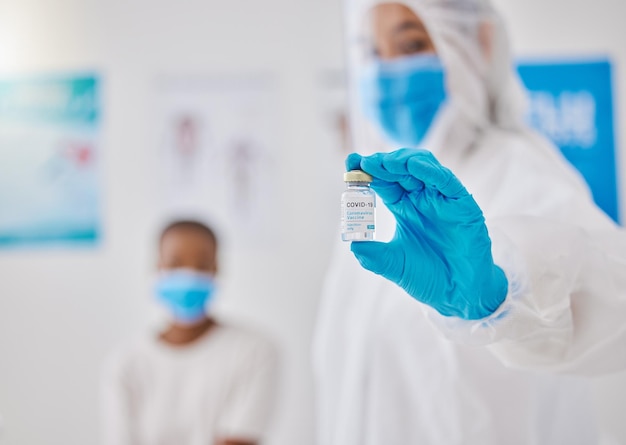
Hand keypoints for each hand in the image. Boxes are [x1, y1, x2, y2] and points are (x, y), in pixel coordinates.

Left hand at [347, 149, 506, 319]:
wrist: (459, 294)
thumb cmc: (428, 277)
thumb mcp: (394, 264)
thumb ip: (373, 255)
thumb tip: (352, 244)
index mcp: (403, 208)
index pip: (383, 181)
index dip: (367, 170)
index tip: (351, 162)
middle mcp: (421, 198)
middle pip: (400, 169)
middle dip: (382, 163)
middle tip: (365, 162)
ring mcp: (441, 199)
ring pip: (423, 167)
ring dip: (403, 161)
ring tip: (385, 163)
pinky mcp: (462, 204)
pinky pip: (447, 181)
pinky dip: (431, 171)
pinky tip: (415, 167)